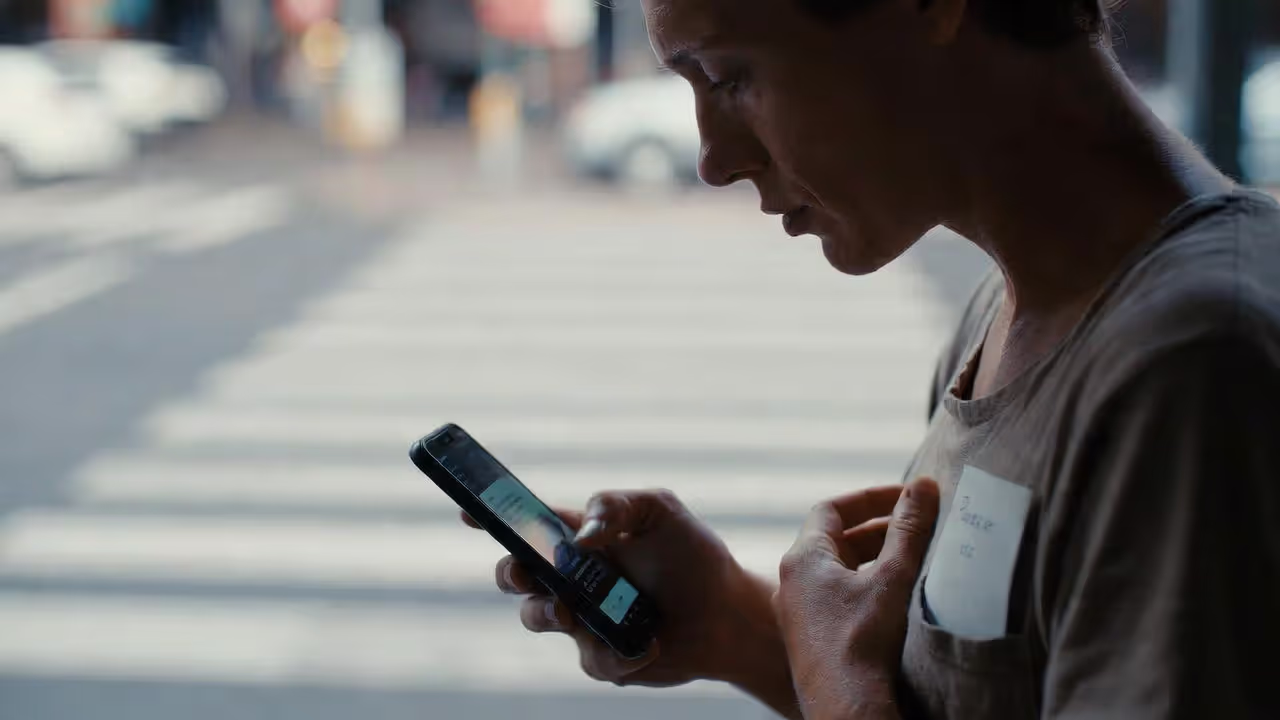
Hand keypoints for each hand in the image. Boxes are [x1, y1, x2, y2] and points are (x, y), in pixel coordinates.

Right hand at [468, 490, 796, 712]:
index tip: (469, 513)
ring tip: (572, 610)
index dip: (492, 517)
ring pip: (537, 617)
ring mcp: (582, 619)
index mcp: (579, 538)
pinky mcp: (601, 657)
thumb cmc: (692, 555)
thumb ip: (617, 505)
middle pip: (515, 574)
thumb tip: (580, 533)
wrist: (728, 613)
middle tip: (527, 571)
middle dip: (510, 571)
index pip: (526, 525)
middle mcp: (572, 578)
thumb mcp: (660, 510)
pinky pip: (590, 659)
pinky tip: (648, 642)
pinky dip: (617, 652)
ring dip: (547, 612)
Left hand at [774, 478, 939, 719]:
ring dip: (874, 561)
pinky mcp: (810, 639)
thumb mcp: (892, 578)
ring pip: (837, 572)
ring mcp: (797, 614)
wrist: (845, 707)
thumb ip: (909, 529)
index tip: (906, 497)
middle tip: (919, 529)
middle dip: (879, 530)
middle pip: (835, 540)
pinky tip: (894, 601)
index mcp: (802, 559)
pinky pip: (836, 600)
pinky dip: (865, 589)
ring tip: (914, 562)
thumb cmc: (862, 641)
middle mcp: (792, 583)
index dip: (870, 497)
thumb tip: (925, 486)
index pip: (831, 509)